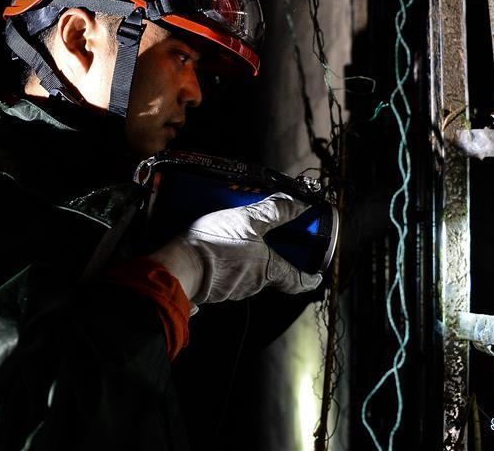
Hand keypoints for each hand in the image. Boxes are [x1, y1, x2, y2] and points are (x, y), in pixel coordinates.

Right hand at [150, 193, 323, 306]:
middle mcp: (252, 285)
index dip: (309, 278)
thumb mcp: (247, 220)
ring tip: (236, 237)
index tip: (317, 276)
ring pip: (246, 274)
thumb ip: (274, 211)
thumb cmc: (214, 246)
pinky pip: (224, 274)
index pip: (296, 280)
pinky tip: (215, 248)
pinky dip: (225, 263)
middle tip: (268, 242)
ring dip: (245, 259)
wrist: (176, 268)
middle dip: (271, 259)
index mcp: (267, 271)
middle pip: (270, 274)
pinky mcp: (210, 288)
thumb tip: (300, 204)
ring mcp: (230, 289)